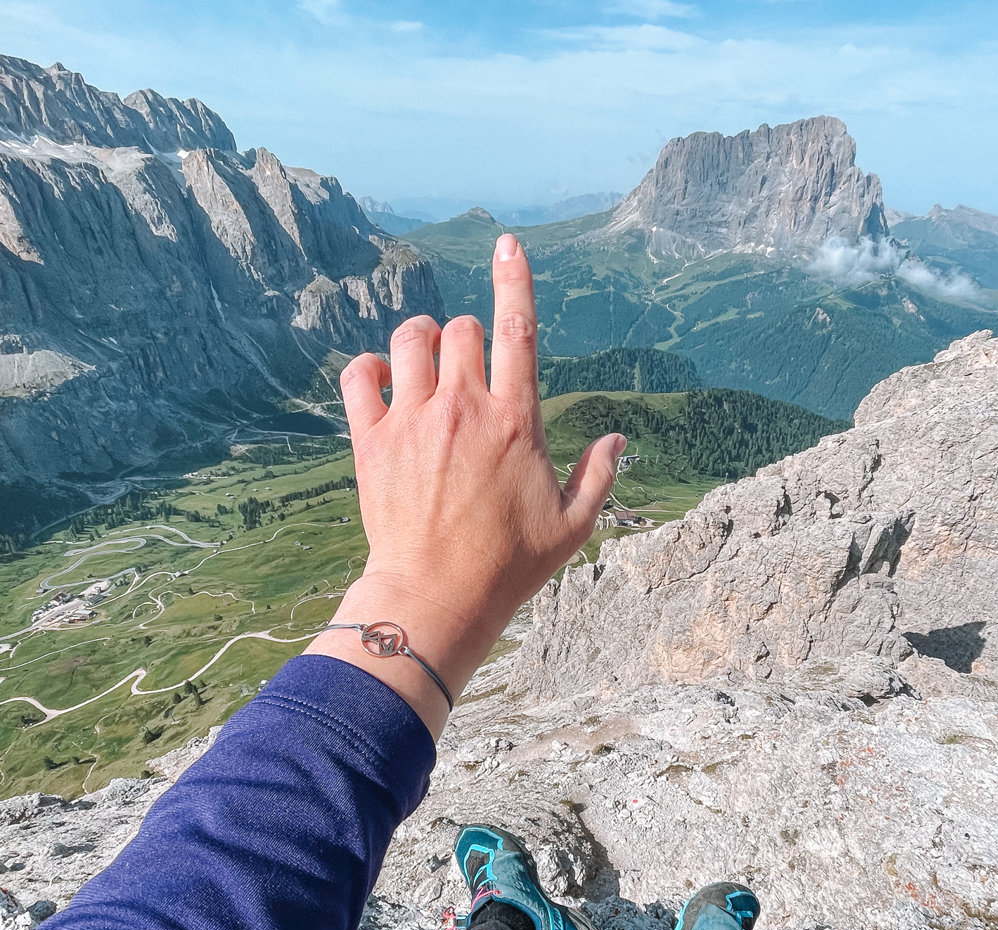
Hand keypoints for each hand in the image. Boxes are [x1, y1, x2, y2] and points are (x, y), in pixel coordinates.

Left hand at [307, 234, 624, 735]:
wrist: (435, 598)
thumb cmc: (508, 566)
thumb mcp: (571, 526)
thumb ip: (599, 475)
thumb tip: (617, 438)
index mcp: (515, 420)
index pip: (518, 329)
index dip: (514, 279)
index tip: (507, 243)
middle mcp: (464, 407)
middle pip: (463, 327)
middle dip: (469, 335)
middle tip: (469, 369)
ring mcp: (413, 420)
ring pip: (411, 339)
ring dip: (423, 341)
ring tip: (428, 368)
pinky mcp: (371, 440)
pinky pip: (358, 375)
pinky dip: (369, 368)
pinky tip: (382, 382)